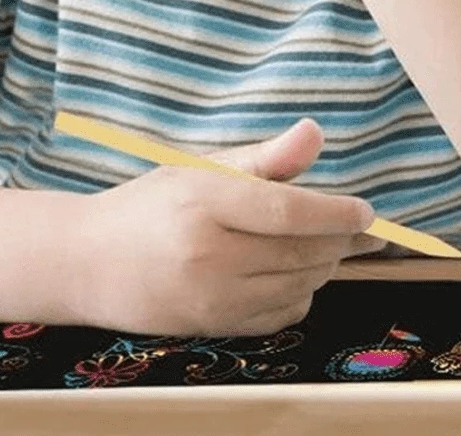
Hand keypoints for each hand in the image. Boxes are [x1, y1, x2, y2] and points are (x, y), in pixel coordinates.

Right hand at [74, 118, 383, 335]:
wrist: (92, 263)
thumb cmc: (152, 206)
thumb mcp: (202, 169)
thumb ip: (265, 157)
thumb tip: (315, 132)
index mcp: (204, 204)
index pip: (287, 211)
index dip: (335, 212)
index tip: (368, 211)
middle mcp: (209, 256)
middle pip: (301, 251)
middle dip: (339, 239)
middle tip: (358, 224)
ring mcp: (213, 299)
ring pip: (299, 285)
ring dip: (324, 264)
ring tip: (327, 241)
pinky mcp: (217, 328)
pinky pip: (283, 314)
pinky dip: (302, 292)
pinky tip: (297, 270)